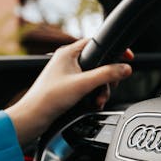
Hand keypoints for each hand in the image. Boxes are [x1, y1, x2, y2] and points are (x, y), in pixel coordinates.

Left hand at [6, 39, 132, 143]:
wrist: (33, 117)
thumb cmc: (49, 98)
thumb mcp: (83, 84)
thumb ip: (106, 75)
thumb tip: (125, 68)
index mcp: (68, 53)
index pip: (96, 43)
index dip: (113, 50)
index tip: (127, 57)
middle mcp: (68, 61)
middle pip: (98, 63)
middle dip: (106, 79)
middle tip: (109, 87)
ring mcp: (67, 74)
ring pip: (93, 78)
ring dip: (100, 90)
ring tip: (97, 101)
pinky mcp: (67, 87)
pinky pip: (87, 87)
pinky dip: (92, 95)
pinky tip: (92, 104)